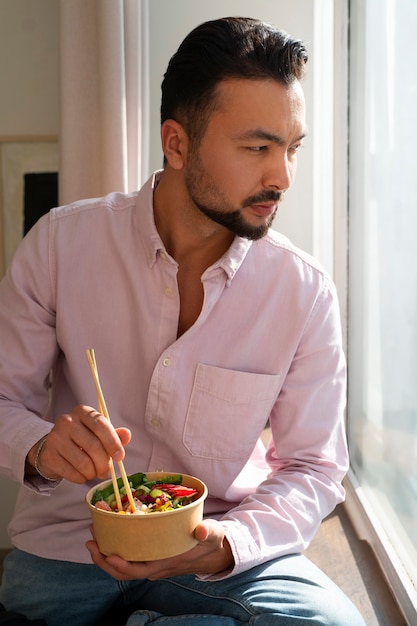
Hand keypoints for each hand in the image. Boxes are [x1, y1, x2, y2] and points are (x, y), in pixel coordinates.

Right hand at [26, 404, 130, 482]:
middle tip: (106, 472)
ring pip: (83, 462)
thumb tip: (127, 435)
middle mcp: (67, 421)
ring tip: (94, 473)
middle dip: (104, 463)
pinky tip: (82, 475)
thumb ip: (114, 434)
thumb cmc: (82, 438)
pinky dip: (81, 478)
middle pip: (93, 446)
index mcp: (83, 412)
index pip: (101, 426)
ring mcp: (55, 437)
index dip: (113, 443)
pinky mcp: (48, 455)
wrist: (53, 446)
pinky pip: (71, 472)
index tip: (120, 457)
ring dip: (93, 473)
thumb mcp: (99, 433)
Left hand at [86, 519, 233, 579]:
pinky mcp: (150, 556)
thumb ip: (206, 531)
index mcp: (165, 563)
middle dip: (103, 559)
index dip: (121, 565)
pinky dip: (115, 548)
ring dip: (105, 554)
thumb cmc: (210, 541)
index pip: (138, 570)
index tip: (107, 554)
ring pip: (122, 565)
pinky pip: (128, 557)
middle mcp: (154, 567)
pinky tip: (109, 534)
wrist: (213, 552)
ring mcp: (151, 563)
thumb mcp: (211, 534)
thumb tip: (200, 529)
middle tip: (90, 541)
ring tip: (93, 537)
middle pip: (123, 570)